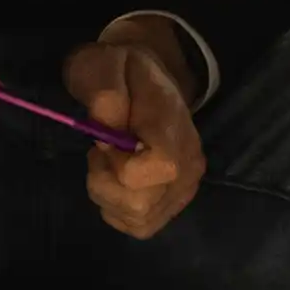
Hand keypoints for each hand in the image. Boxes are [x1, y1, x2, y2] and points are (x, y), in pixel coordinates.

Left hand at [62, 20, 205, 239]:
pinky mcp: (174, 201)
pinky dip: (117, 210)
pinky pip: (140, 226)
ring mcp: (184, 187)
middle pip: (141, 205)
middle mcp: (189, 164)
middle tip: (100, 151)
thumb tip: (106, 130)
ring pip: (138, 220)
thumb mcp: (104, 64)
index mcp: (173, 128)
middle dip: (105, 183)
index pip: (160, 169)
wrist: (143, 77)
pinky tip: (114, 181)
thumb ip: (105, 93)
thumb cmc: (119, 70)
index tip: (104, 140)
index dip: (119, 164)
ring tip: (108, 163)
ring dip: (108, 197)